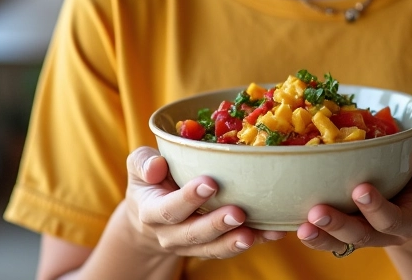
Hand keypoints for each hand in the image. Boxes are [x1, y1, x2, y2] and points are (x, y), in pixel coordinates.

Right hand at [122, 146, 285, 258]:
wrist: (151, 212)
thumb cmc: (151, 179)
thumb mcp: (139, 166)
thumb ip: (143, 162)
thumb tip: (156, 166)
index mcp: (152, 212)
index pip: (168, 209)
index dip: (188, 199)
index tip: (210, 183)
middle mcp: (170, 234)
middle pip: (193, 234)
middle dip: (216, 224)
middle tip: (238, 212)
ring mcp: (191, 244)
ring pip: (213, 248)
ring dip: (234, 241)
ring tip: (254, 233)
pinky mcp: (211, 246)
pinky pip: (231, 247)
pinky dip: (255, 240)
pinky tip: (273, 231)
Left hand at [296, 146, 411, 254]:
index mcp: (409, 218)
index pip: (393, 219)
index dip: (377, 208)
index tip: (361, 190)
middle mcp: (382, 230)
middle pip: (360, 235)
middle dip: (338, 225)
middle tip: (317, 213)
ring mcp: (363, 230)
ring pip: (339, 240)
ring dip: (320, 235)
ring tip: (300, 226)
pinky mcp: (346, 226)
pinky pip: (326, 234)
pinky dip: (307, 229)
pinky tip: (286, 222)